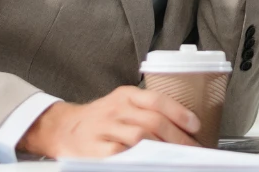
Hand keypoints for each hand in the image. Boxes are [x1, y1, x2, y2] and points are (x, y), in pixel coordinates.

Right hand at [16, 86, 199, 158]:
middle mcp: (115, 109)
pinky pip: (119, 153)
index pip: (157, 100)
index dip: (179, 112)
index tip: (195, 125)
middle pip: (152, 121)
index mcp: (126, 95)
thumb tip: (182, 129)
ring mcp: (103, 128)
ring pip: (139, 137)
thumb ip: (146, 112)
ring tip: (175, 157)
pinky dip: (136, 158)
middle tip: (191, 149)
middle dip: (176, 137)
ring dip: (161, 149)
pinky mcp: (93, 148)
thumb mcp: (122, 104)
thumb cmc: (101, 118)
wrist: (63, 128)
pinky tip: (149, 162)